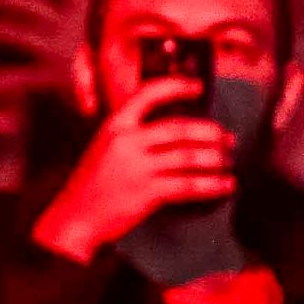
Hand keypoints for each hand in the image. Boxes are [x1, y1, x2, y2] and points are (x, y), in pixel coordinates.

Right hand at [27, 71, 232, 262]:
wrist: (76, 216)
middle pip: (179, 129)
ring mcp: (137, 167)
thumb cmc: (92, 183)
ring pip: (188, 157)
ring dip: (215, 159)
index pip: (147, 95)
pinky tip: (224, 185)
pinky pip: (189, 185)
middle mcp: (126, 141)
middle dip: (210, 133)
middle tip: (227, 138)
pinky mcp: (148, 192)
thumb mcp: (105, 147)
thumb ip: (133, 135)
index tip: (197, 87)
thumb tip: (177, 132)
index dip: (176, 87)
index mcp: (114, 125)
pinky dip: (212, 185)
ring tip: (228, 162)